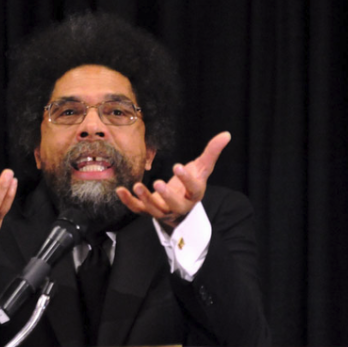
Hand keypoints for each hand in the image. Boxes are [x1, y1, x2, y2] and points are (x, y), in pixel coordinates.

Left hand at [116, 131, 230, 231]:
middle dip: (167, 195)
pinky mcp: (149, 212)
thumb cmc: (191, 185)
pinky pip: (138, 209)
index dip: (186, 179)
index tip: (178, 166)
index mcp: (194, 195)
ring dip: (145, 199)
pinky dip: (128, 201)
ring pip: (155, 210)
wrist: (180, 206)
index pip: (193, 189)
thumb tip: (226, 134)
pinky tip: (121, 190)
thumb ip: (212, 152)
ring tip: (137, 186)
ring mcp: (163, 211)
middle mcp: (180, 206)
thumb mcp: (202, 168)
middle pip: (175, 205)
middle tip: (158, 182)